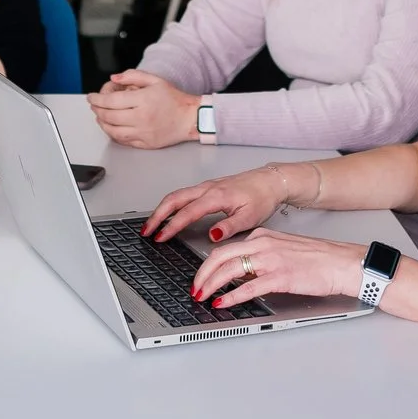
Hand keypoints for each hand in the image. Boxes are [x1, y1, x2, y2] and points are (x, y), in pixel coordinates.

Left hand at [89, 69, 197, 148]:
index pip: (111, 100)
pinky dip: (113, 134)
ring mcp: (143, 133)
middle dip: (97, 110)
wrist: (190, 118)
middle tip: (94, 105)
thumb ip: (133, 76)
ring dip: (102, 123)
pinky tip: (111, 127)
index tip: (91, 97)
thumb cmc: (174, 99)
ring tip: (100, 116)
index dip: (97, 99)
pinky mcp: (145, 143)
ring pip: (113, 131)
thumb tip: (114, 78)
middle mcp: (142, 118)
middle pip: (109, 116)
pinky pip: (123, 141)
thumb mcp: (155, 80)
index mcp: (143, 100)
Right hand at [143, 165, 293, 242]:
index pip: (188, 212)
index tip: (160, 237)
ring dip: (161, 208)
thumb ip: (229, 227)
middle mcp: (208, 188)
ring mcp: (207, 186)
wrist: (271, 181)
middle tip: (146, 230)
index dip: (171, 226)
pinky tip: (168, 213)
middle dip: (157, 215)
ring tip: (152, 224)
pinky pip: (184, 194)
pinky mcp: (209, 187)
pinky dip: (171, 203)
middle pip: (174, 199)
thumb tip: (212, 235)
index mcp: (217, 196)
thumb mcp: (250, 216)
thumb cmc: (262, 197)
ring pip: (177, 195)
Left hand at [191, 227, 368, 307]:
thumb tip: (241, 274)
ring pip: (229, 270)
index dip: (207, 265)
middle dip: (202, 274)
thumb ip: (261, 258)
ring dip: (211, 285)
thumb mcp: (283, 250)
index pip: (225, 248)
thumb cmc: (319, 260)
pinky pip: (247, 287)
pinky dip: (230, 296)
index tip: (201, 277)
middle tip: (194, 288)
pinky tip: (222, 303)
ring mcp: (271, 260)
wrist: (342, 263)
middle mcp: (263, 244)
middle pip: (219, 256)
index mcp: (263, 237)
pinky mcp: (280, 277)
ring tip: (202, 297)